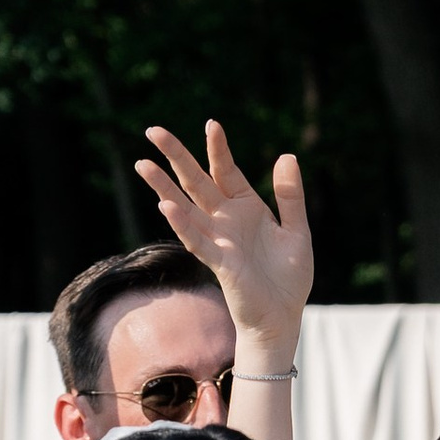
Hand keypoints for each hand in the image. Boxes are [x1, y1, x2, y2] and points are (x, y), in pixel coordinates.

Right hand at [134, 119, 312, 347]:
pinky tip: (166, 205)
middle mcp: (226, 220)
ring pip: (185, 207)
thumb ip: (290, 196)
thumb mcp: (296, 230)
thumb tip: (287, 156)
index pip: (226, 170)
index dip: (218, 148)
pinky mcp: (219, 263)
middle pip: (196, 181)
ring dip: (164, 187)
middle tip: (153, 130)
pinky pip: (197, 240)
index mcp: (245, 207)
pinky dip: (181, 223)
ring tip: (143, 163)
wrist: (283, 316)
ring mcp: (218, 240)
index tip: (211, 123)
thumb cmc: (288, 276)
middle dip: (176, 156)